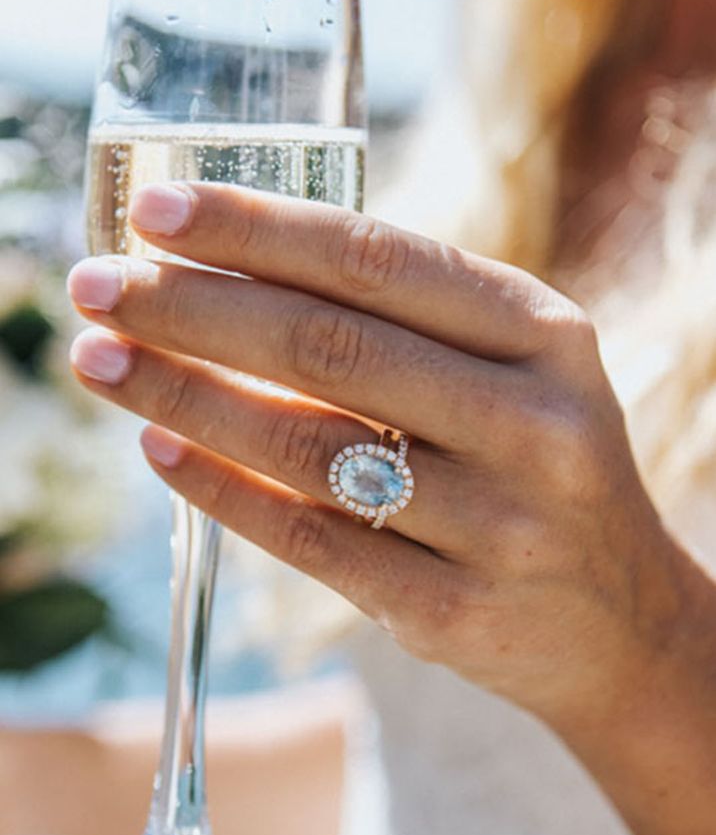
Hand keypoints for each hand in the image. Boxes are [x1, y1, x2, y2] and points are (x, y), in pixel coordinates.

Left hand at [66, 183, 699, 721]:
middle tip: (98, 289)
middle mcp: (533, 422)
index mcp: (544, 334)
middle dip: (192, 309)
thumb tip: (229, 288)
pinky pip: (312, 541)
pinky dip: (221, 492)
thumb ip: (402, 331)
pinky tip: (161, 449)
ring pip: (307, 445)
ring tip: (102, 364)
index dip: (258, 232)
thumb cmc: (541, 472)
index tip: (159, 213)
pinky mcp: (454, 611)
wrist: (619, 621)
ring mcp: (499, 524)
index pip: (379, 261)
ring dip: (185, 396)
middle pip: (329, 346)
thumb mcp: (512, 375)